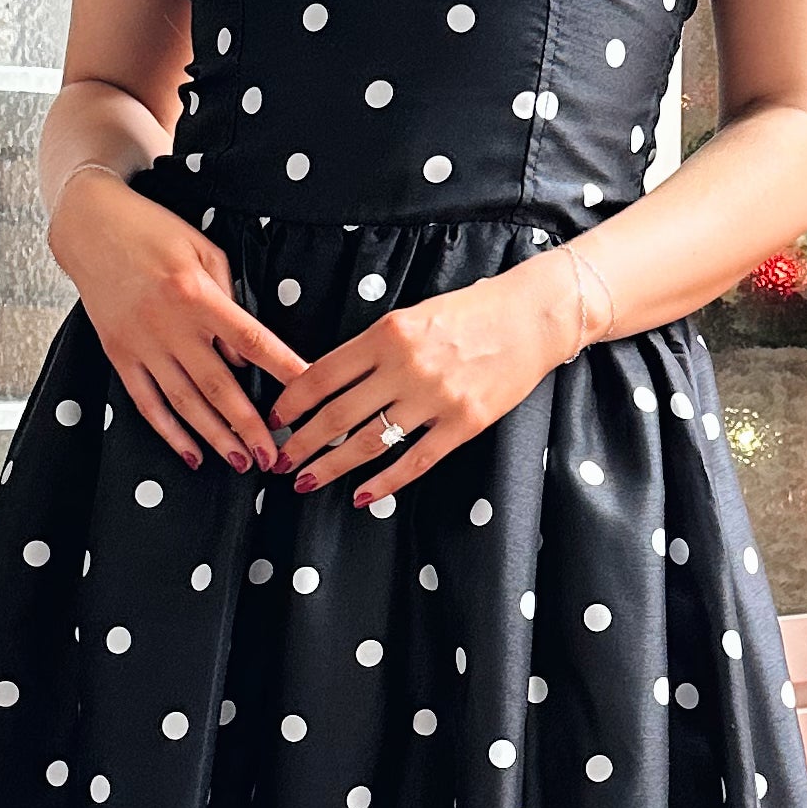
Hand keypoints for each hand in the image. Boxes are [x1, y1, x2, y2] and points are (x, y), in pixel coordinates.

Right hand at [48, 166, 306, 471]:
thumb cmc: (153, 231)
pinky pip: (146, 402)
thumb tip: (242, 352)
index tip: (307, 394)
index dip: (282, 369)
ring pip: (184, 402)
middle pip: (218, 385)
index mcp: (196, 294)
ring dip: (214, 437)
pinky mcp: (118, 354)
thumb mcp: (203, 247)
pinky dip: (169, 432)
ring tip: (241, 462)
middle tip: (272, 456)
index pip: (251, 339)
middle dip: (248, 426)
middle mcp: (168, 324)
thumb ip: (229, 296)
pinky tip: (191, 454)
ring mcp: (141, 343)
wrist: (89, 226)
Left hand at [272, 259, 573, 503]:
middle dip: (302, 442)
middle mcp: (407, 366)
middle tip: (279, 460)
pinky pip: (416, 461)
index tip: (274, 419)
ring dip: (332, 467)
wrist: (532, 317)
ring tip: (306, 481)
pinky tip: (361, 496)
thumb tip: (329, 384)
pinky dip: (385, 483)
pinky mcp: (464, 423)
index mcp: (388, 333)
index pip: (323, 374)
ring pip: (370, 442)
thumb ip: (373, 348)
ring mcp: (436, 398)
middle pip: (338, 414)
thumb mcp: (412, 315)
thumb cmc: (470, 311)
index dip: (292, 402)